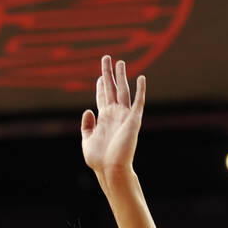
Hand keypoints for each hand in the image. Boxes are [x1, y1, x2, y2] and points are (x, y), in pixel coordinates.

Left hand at [81, 55, 145, 177]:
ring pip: (123, 91)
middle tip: (106, 58)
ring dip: (121, 76)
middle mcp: (114, 114)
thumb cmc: (99, 160)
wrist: (111, 169)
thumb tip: (88, 110)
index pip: (102, 97)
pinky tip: (141, 78)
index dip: (100, 86)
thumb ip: (86, 126)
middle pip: (111, 89)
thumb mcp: (87, 141)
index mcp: (103, 119)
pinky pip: (138, 102)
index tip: (100, 76)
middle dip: (108, 74)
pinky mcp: (134, 120)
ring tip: (120, 62)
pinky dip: (140, 90)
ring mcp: (125, 116)